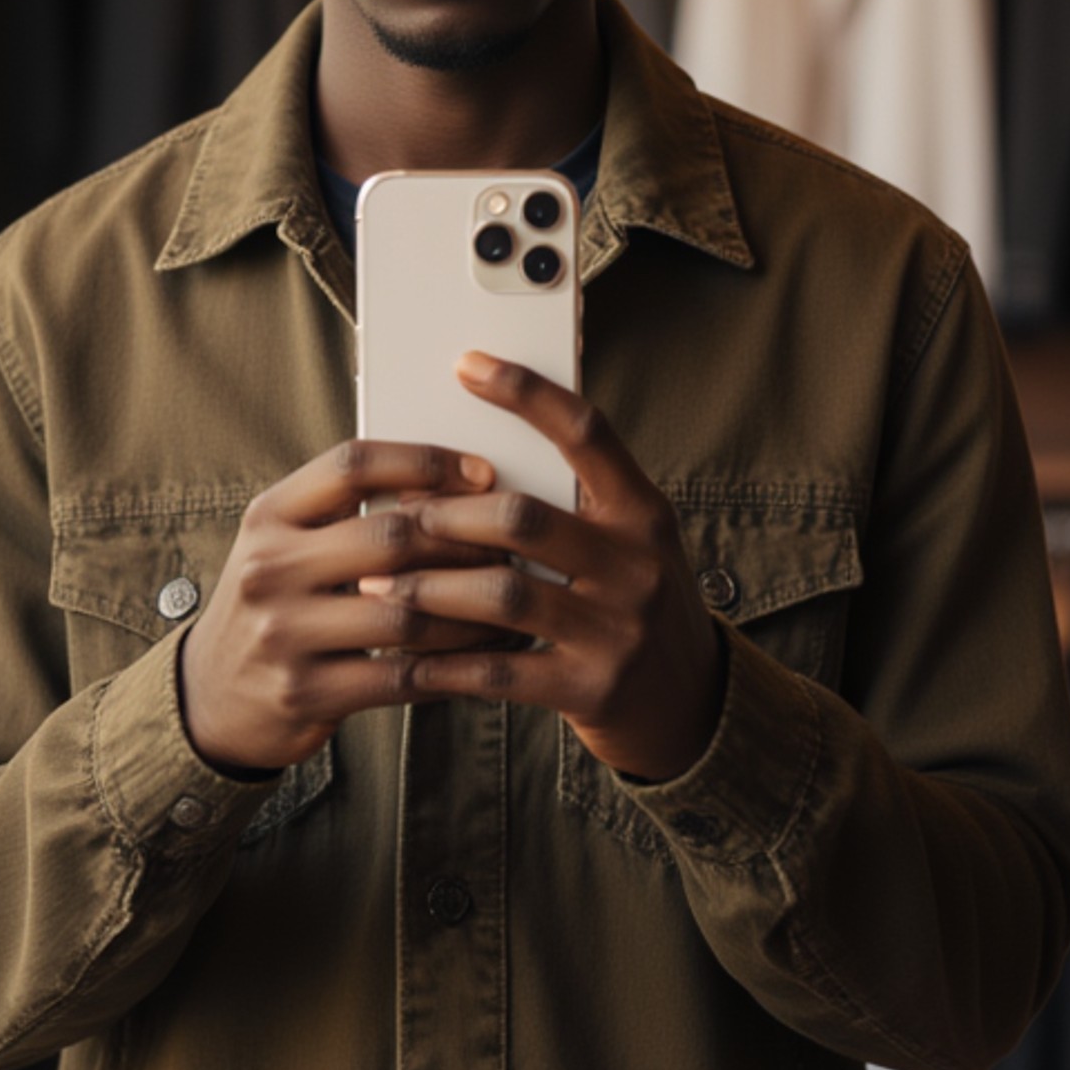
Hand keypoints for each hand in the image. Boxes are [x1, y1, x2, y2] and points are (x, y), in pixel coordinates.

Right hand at [177, 438, 503, 774]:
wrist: (211, 700)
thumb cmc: (274, 608)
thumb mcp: (285, 546)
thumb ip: (346, 515)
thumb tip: (452, 489)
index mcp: (268, 516)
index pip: (352, 464)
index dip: (425, 461)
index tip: (482, 472)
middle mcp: (268, 569)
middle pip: (390, 536)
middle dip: (464, 541)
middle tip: (512, 546)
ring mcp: (283, 633)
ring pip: (406, 612)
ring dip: (471, 611)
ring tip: (510, 605)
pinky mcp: (306, 692)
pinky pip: (401, 676)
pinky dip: (454, 667)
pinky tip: (485, 659)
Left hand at [356, 353, 728, 785]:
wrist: (691, 706)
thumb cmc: (633, 608)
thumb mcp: (627, 547)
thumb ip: (571, 509)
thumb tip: (458, 471)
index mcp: (644, 515)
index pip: (587, 434)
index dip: (526, 394)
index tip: (467, 363)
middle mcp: (638, 566)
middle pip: (524, 519)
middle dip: (447, 515)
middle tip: (396, 516)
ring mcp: (618, 632)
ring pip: (503, 594)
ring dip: (429, 587)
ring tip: (379, 583)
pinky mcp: (592, 690)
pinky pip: (499, 670)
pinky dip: (443, 661)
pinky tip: (404, 655)